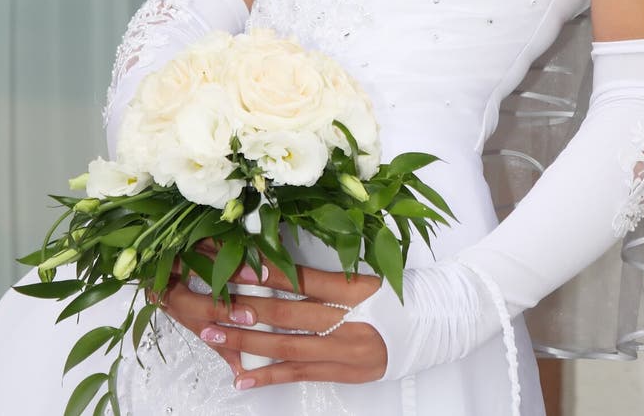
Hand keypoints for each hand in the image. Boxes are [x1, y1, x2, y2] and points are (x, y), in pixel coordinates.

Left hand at [152, 241, 386, 390]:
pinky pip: (298, 374)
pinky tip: (241, 376)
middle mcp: (345, 320)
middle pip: (288, 313)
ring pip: (286, 346)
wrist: (430, 326)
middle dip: (246, 309)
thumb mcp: (364, 277)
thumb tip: (278, 270)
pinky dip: (267, 376)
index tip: (237, 266)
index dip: (268, 274)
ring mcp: (342, 350)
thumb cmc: (393, 295)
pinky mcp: (340, 371)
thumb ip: (326, 278)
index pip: (302, 279)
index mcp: (351, 290)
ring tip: (214, 336)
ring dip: (246, 342)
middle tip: (213, 305)